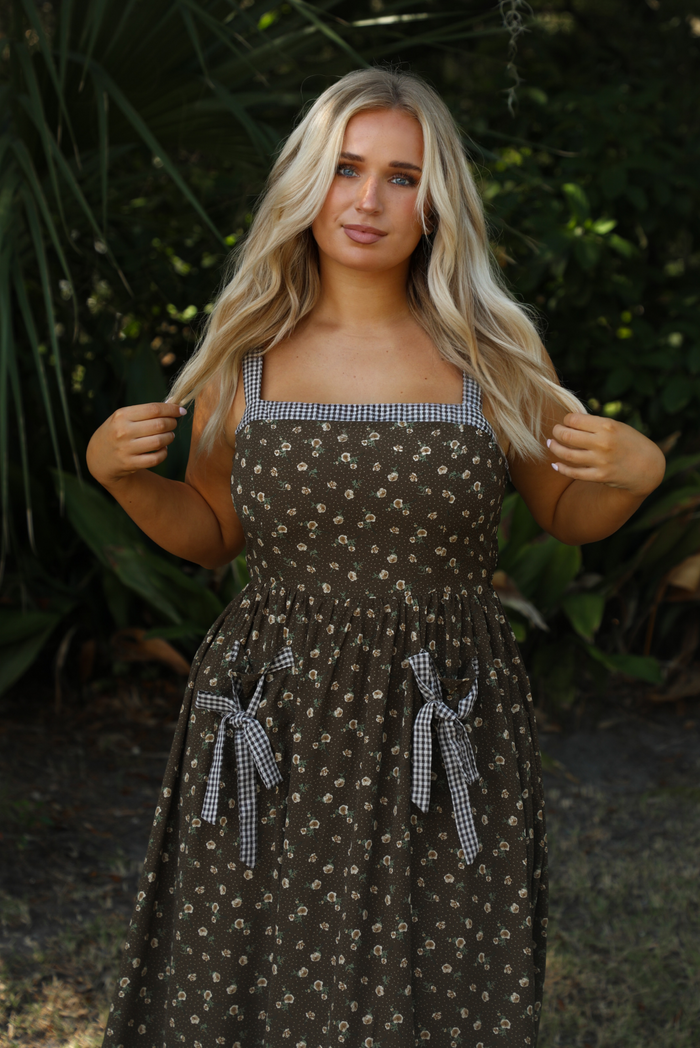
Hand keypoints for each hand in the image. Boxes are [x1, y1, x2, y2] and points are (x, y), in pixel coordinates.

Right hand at [86, 401, 186, 487]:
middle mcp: (123, 431)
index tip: (181, 410)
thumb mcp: (123, 418)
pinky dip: (164, 453)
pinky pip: (156, 458)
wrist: (98, 458)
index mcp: (121, 415)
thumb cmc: (116, 433)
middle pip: (159, 425)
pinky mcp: (130, 464)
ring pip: (160, 442)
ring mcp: (126, 449)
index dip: (171, 409)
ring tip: (169, 436)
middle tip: (173, 424)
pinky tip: (162, 449)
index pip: (154, 409)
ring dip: (170, 438)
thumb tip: (172, 403)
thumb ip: (145, 411)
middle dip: (172, 423)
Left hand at [546, 413, 665, 497]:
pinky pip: (574, 473)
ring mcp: (601, 461)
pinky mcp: (600, 476)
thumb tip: (570, 420)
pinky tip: (555, 464)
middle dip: (556, 432)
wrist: (648, 466)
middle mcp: (603, 442)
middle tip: (554, 431)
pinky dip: (561, 468)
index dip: (566, 420)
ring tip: (551, 444)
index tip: (566, 422)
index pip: (574, 420)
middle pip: (567, 436)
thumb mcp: (617, 427)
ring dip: (554, 448)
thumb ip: (595, 424)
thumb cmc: (630, 442)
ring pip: (567, 454)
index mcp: (607, 426)